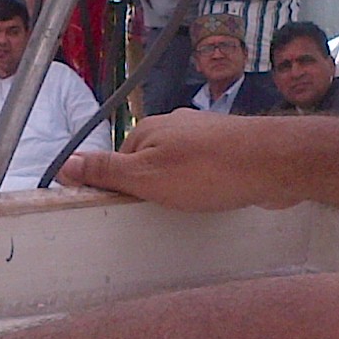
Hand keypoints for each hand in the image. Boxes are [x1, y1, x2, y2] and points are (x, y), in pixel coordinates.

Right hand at [58, 111, 310, 213]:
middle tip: (161, 213)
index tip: (128, 210)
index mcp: (149, 129)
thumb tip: (63, 164)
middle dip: (152, 188)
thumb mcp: (147, 177)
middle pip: (148, 162)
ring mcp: (205, 135)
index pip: (118, 160)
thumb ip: (106, 171)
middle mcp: (176, 125)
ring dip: (181, 189)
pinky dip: (206, 186)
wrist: (274, 163)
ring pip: (179, 167)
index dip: (120, 186)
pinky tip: (215, 199)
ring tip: (191, 208)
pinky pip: (206, 171)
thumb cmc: (208, 170)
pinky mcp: (230, 149)